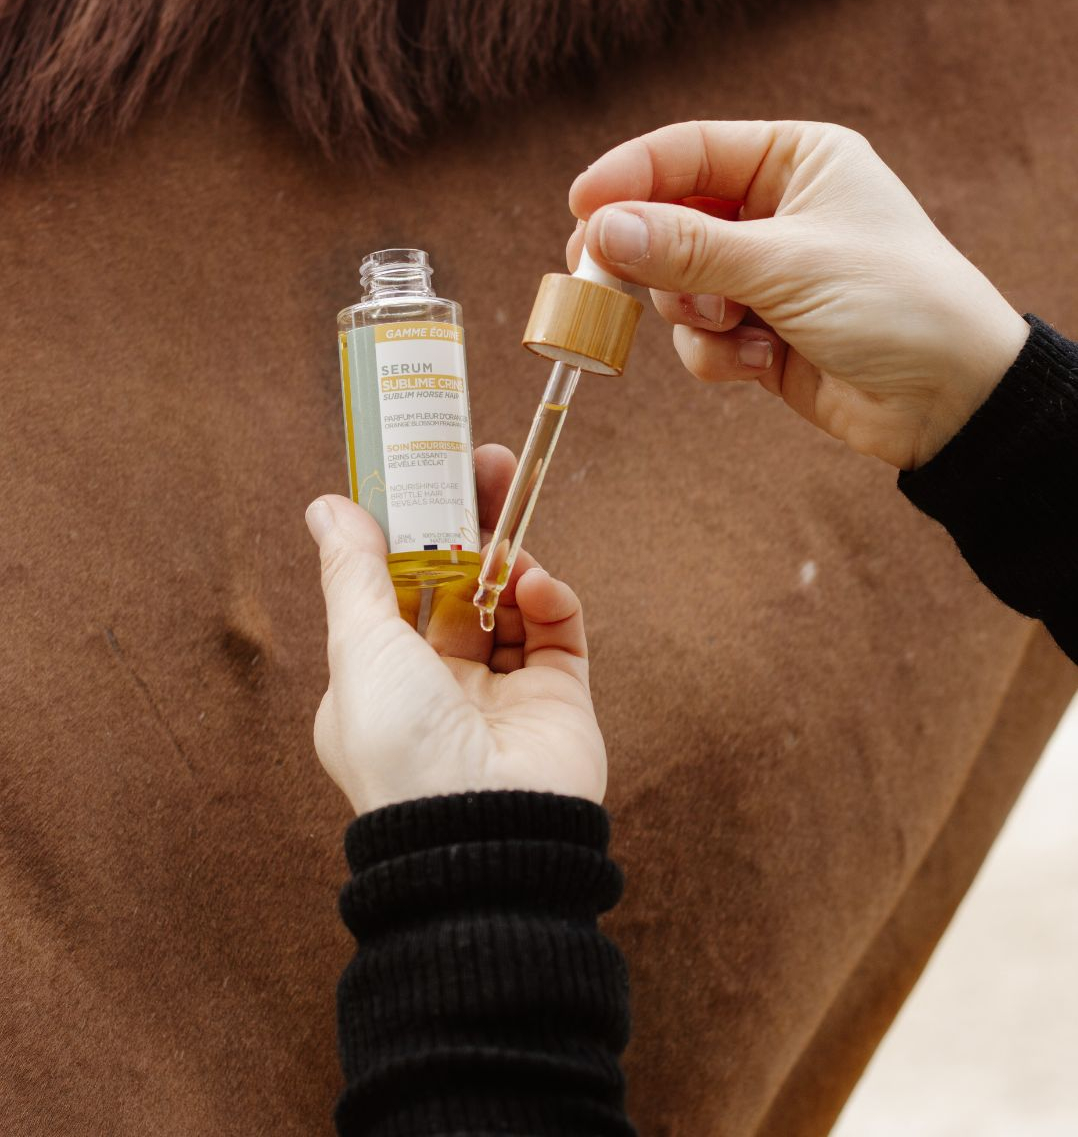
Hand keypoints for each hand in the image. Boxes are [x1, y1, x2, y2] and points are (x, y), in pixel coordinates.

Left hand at [305, 444, 604, 816]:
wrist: (484, 840)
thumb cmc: (402, 747)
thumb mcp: (360, 649)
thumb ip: (352, 574)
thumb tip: (327, 506)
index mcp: (381, 679)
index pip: (397, 586)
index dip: (412, 530)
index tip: (426, 475)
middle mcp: (439, 685)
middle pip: (459, 581)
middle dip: (473, 523)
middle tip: (490, 465)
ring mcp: (501, 693)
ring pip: (509, 600)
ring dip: (511, 557)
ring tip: (511, 526)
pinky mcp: (558, 700)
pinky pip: (558, 632)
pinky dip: (552, 600)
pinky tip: (539, 588)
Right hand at [569, 120, 1028, 468]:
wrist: (950, 400)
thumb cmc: (894, 302)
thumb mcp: (787, 263)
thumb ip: (687, 247)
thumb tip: (599, 230)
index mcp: (795, 160)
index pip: (690, 151)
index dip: (630, 175)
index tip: (580, 206)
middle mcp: (774, 210)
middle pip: (668, 218)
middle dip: (646, 254)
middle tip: (597, 275)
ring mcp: (762, 274)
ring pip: (676, 284)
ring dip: (694, 312)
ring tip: (734, 326)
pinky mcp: (756, 333)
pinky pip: (699, 337)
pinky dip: (719, 353)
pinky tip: (763, 362)